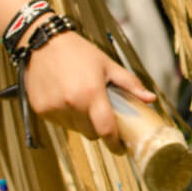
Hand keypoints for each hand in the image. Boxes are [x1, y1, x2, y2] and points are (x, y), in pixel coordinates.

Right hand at [23, 31, 152, 150]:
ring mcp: (54, 108)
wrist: (44, 42)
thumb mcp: (107, 65)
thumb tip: (150, 99)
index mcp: (91, 94)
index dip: (114, 143)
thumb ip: (130, 84)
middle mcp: (71, 104)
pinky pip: (58, 122)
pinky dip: (65, 116)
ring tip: (79, 101)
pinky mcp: (40, 109)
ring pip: (74, 129)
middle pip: (90, 133)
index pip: (106, 130)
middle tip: (98, 113)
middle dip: (97, 127)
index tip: (120, 148)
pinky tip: (64, 98)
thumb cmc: (78, 52)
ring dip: (80, 122)